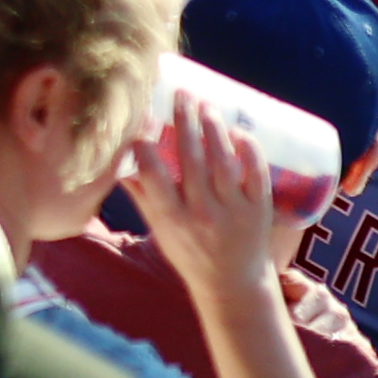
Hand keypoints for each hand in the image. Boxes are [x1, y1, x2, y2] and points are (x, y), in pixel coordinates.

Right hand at [136, 90, 294, 302]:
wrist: (232, 285)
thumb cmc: (188, 252)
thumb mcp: (158, 227)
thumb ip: (141, 192)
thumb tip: (118, 153)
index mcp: (171, 217)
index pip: (152, 172)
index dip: (145, 140)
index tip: (143, 112)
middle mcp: (201, 213)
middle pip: (191, 158)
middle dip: (184, 120)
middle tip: (182, 93)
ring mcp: (233, 211)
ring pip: (223, 161)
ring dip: (214, 128)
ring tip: (206, 105)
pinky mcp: (259, 210)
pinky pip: (256, 174)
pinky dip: (249, 150)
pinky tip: (239, 132)